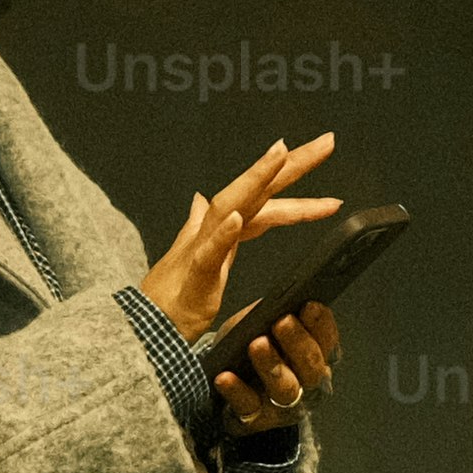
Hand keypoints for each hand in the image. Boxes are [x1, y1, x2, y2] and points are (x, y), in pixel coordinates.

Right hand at [139, 130, 343, 340]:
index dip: (290, 177)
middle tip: (328, 141)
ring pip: (231, 207)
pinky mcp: (194, 277)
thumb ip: (200, 227)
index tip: (322, 153)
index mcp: (222, 231)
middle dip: (292, 164)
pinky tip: (237, 219)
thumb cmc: (171, 299)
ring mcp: (202, 249)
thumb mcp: (194, 259)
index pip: (265, 199)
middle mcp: (214, 231)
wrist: (144, 330)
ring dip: (255, 179)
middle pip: (257, 191)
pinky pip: (209, 254)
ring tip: (280, 154)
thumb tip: (199, 200)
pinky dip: (223, 234)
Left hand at [216, 301, 340, 436]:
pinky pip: (248, 406)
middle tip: (282, 321)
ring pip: (285, 389)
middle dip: (298, 342)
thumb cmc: (248, 348)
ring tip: (256, 344)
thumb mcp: (263, 325)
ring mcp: (284, 406)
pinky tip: (225, 376)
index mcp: (316, 357)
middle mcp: (307, 385)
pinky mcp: (256, 420)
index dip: (322, 324)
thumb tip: (280, 297)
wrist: (227, 383)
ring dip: (272, 365)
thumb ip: (275, 313)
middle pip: (312, 367)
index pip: (328, 340)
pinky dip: (236, 391)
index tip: (309, 304)